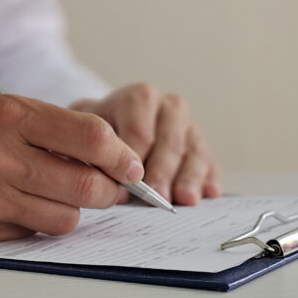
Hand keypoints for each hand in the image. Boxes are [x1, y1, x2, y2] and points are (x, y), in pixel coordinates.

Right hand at [0, 95, 145, 241]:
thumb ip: (41, 127)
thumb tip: (102, 156)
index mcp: (6, 114)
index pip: (90, 137)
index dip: (121, 154)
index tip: (130, 163)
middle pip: (87, 186)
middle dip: (109, 190)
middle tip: (111, 188)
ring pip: (63, 218)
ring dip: (71, 210)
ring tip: (57, 197)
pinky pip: (27, 236)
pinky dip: (33, 225)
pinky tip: (18, 208)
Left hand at [71, 84, 221, 205]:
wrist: (112, 125)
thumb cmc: (98, 132)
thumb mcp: (86, 131)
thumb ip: (91, 148)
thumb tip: (105, 179)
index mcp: (140, 97)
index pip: (140, 130)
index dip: (133, 159)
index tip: (126, 183)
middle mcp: (169, 107)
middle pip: (170, 142)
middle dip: (162, 172)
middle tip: (157, 197)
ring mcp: (190, 126)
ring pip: (194, 152)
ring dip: (189, 178)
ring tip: (185, 199)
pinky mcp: (202, 146)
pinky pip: (211, 163)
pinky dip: (210, 179)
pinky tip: (209, 194)